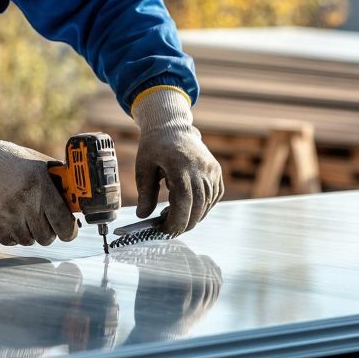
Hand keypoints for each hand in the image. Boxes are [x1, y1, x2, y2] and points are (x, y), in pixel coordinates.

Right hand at [0, 114, 75, 246]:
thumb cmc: (11, 160)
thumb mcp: (39, 163)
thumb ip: (58, 179)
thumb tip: (76, 195)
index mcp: (41, 185)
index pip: (63, 222)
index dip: (69, 231)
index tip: (69, 230)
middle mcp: (25, 201)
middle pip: (46, 237)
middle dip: (49, 233)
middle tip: (47, 224)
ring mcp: (6, 213)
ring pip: (28, 241)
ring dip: (30, 235)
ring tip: (27, 221)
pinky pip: (8, 241)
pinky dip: (13, 236)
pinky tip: (13, 225)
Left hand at [132, 88, 222, 234]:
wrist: (172, 126)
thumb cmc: (155, 146)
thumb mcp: (143, 167)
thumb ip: (145, 193)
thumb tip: (142, 215)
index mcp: (180, 166)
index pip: (183, 201)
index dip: (176, 220)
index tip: (164, 230)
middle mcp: (200, 168)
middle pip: (198, 206)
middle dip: (184, 224)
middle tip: (169, 231)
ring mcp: (211, 170)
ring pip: (207, 203)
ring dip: (194, 217)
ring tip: (176, 218)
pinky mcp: (216, 171)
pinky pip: (214, 196)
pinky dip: (203, 208)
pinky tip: (190, 210)